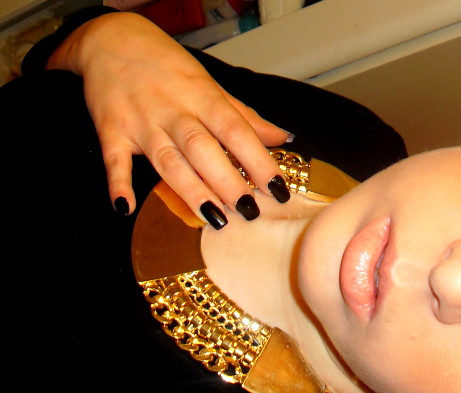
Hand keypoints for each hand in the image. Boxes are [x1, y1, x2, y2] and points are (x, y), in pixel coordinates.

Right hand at [48, 11, 289, 223]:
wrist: (109, 38)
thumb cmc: (166, 66)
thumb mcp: (208, 84)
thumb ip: (243, 116)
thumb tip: (282, 137)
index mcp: (202, 97)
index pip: (236, 131)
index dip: (259, 161)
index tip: (278, 188)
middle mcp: (173, 110)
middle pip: (203, 149)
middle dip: (227, 181)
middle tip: (249, 210)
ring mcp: (142, 122)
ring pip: (168, 160)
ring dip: (190, 190)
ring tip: (214, 218)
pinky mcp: (112, 131)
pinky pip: (115, 160)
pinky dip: (118, 184)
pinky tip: (125, 207)